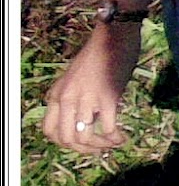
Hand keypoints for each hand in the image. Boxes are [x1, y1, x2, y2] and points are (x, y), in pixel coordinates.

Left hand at [43, 24, 143, 154]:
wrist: (115, 35)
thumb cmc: (98, 53)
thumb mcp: (74, 77)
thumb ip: (72, 97)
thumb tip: (82, 121)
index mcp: (57, 94)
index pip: (49, 131)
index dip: (64, 144)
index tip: (80, 144)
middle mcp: (67, 98)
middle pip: (67, 139)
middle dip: (84, 150)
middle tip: (100, 148)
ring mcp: (86, 98)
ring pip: (86, 137)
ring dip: (101, 146)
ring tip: (113, 144)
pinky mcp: (107, 97)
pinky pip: (107, 128)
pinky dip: (115, 138)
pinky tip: (122, 137)